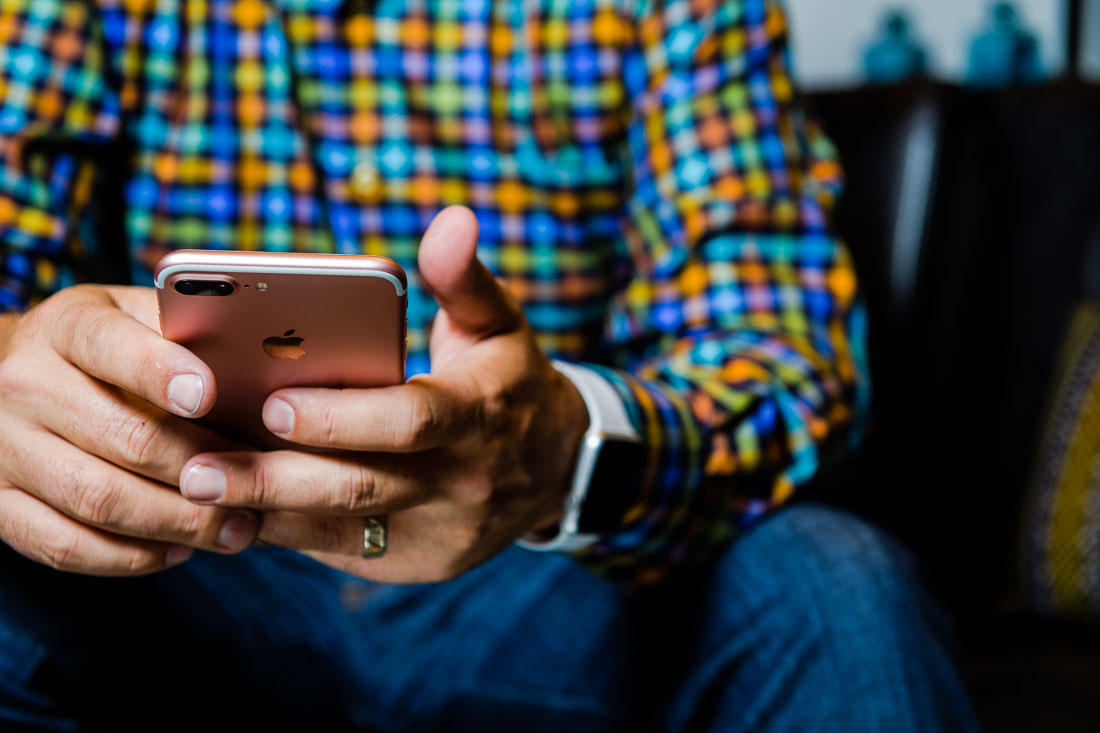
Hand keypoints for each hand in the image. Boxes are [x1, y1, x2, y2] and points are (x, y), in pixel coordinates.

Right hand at [0, 285, 258, 575]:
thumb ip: (190, 333)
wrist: (7, 378)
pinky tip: (178, 550)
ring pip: (99, 500)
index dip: (160, 372)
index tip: (208, 396)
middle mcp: (24, 384)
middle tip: (260, 492)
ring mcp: (2, 448)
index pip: (110, 345)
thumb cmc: (108, 350)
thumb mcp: (138, 319)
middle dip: (202, 471)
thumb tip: (270, 366)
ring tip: (235, 531)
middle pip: (124, 438)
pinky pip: (65, 546)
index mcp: (66, 326)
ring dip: (178, 523)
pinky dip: (129, 556)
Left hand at [179, 206, 589, 582]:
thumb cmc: (508, 384)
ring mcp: (438, 532)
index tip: (273, 401)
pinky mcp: (416, 563)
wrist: (557, 471)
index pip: (409, 420)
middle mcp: (460, 482)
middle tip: (193, 466)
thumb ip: (463, 277)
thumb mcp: (499, 325)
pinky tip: (232, 510)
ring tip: (193, 491)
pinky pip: (342, 550)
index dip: (341, 417)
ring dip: (267, 511)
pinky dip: (287, 531)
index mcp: (477, 415)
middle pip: (360, 486)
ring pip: (341, 528)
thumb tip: (452, 218)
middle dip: (274, 478)